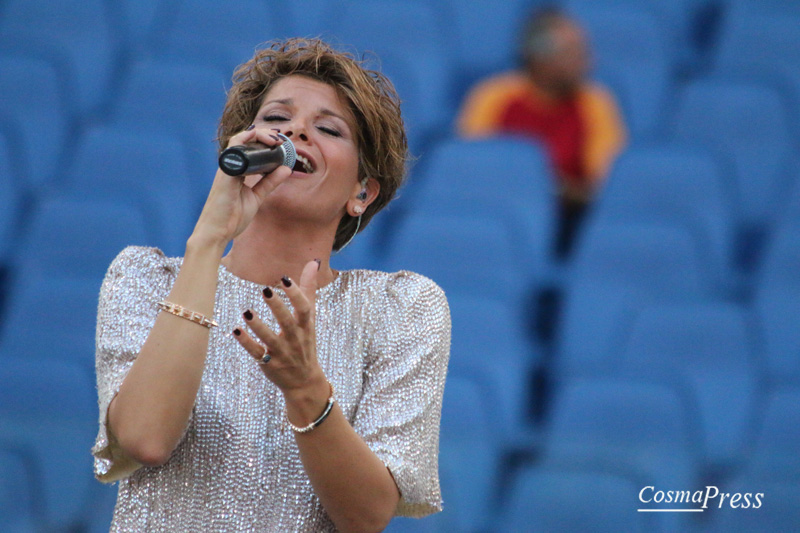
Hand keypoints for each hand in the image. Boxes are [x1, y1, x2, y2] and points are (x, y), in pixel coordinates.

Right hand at [191, 127, 292, 247]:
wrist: (218, 232)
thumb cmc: (232, 216)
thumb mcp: (257, 196)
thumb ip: (269, 183)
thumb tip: (285, 169)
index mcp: (237, 171)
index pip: (248, 148)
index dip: (263, 141)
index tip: (279, 144)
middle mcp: (230, 167)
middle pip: (243, 140)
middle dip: (262, 134)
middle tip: (279, 139)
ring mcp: (226, 169)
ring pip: (238, 141)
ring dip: (256, 135)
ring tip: (273, 140)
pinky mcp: (225, 174)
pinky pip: (233, 151)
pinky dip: (245, 143)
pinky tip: (260, 143)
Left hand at [234, 260, 327, 395]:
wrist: (304, 381)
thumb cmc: (306, 343)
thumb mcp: (310, 318)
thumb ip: (309, 289)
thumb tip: (313, 262)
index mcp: (306, 326)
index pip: (304, 309)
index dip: (296, 294)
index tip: (285, 278)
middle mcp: (295, 339)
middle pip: (287, 323)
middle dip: (277, 307)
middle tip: (265, 290)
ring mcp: (282, 353)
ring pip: (269, 339)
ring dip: (258, 327)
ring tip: (247, 312)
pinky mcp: (269, 364)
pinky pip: (257, 353)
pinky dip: (247, 343)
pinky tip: (236, 331)